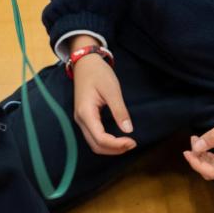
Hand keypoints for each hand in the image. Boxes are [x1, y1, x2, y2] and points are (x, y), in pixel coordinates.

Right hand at [70, 37, 134, 154]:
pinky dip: (106, 142)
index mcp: (86, 113)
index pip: (101, 138)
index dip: (117, 144)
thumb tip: (128, 130)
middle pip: (96, 145)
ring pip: (94, 143)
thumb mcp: (112, 89)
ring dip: (110, 148)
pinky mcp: (85, 118)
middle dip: (114, 149)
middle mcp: (80, 119)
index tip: (133, 141)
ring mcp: (81, 119)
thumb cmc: (98, 73)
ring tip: (127, 143)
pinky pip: (94, 136)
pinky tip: (117, 138)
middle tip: (132, 144)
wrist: (85, 63)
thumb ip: (119, 110)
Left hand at [182, 85, 213, 180]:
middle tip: (191, 141)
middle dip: (198, 159)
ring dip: (202, 154)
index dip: (197, 165)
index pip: (213, 171)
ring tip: (195, 138)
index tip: (187, 151)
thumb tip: (196, 148)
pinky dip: (209, 149)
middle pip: (212, 169)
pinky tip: (203, 139)